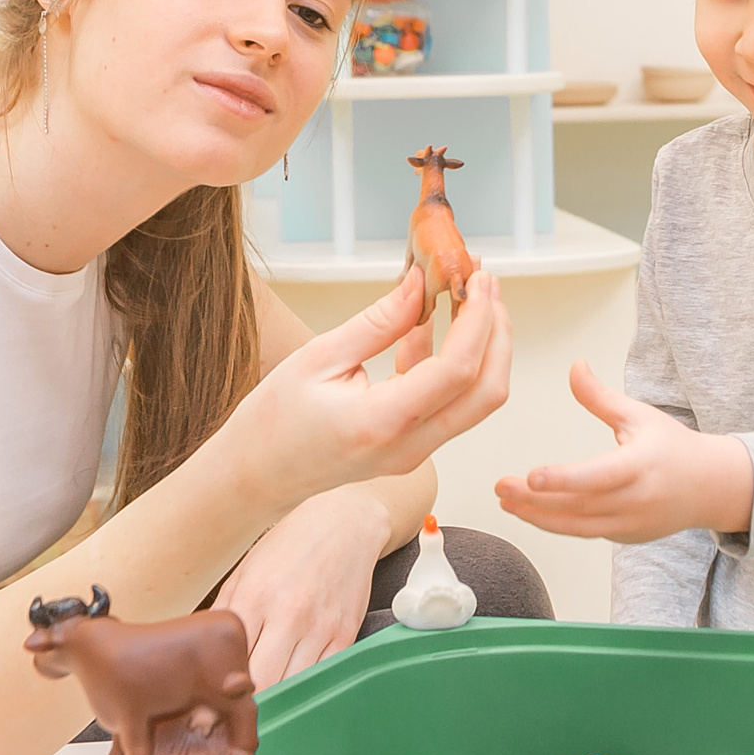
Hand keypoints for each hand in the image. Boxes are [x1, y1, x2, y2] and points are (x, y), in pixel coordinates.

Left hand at [212, 487, 388, 687]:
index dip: (220, 686)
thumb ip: (224, 611)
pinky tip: (295, 687)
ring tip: (264, 705)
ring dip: (278, 700)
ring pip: (294, 686)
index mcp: (256, 596)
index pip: (232, 659)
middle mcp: (290, 615)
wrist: (345, 524)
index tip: (214, 701)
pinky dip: (306, 687)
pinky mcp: (345, 635)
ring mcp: (321, 627)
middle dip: (247, 702)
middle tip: (237, 711)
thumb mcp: (246, 570)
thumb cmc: (290, 546)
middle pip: (263, 682)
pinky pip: (322, 676)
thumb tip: (201, 650)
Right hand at [221, 267, 511, 510]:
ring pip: (477, 400)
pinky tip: (431, 325)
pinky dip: (454, 362)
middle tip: (485, 283)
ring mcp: (415, 452)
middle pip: (487, 391)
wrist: (256, 476)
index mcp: (383, 422)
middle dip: (498, 332)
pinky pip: (450, 404)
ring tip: (468, 294)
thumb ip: (377, 323)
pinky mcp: (412, 447)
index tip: (476, 278)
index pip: (458, 370)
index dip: (477, 319)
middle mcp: (409, 445)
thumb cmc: (274, 422)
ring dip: (484, 346)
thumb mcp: (319, 357)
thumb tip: (418, 284)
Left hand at [494, 361, 753, 543]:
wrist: (712, 487)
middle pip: (578, 505)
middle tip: (499, 486)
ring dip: (537, 515)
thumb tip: (574, 365)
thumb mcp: (640, 415)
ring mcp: (631, 524)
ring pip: (577, 526)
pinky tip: (528, 510)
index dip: (563, 480)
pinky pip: (585, 532)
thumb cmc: (673, 447)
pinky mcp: (624, 537)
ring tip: (505, 501)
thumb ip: (600, 397)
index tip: (531, 476)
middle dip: (535, 500)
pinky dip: (555, 523)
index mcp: (641, 466)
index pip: (597, 477)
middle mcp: (636, 501)